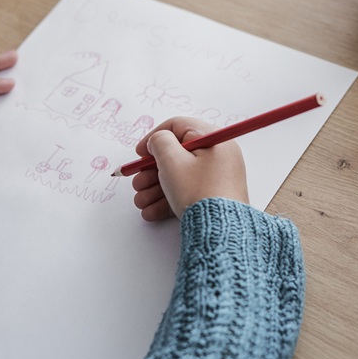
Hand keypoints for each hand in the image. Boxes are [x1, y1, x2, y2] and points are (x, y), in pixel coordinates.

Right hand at [131, 117, 248, 221]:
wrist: (220, 231)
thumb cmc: (198, 191)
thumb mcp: (172, 161)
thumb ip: (160, 143)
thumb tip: (158, 141)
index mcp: (214, 139)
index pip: (179, 127)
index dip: (155, 138)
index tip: (140, 153)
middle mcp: (218, 156)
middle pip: (177, 155)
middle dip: (151, 171)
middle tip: (137, 183)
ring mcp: (217, 177)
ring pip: (179, 176)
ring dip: (155, 188)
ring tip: (140, 201)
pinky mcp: (214, 196)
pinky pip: (188, 190)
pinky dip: (169, 198)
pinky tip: (151, 211)